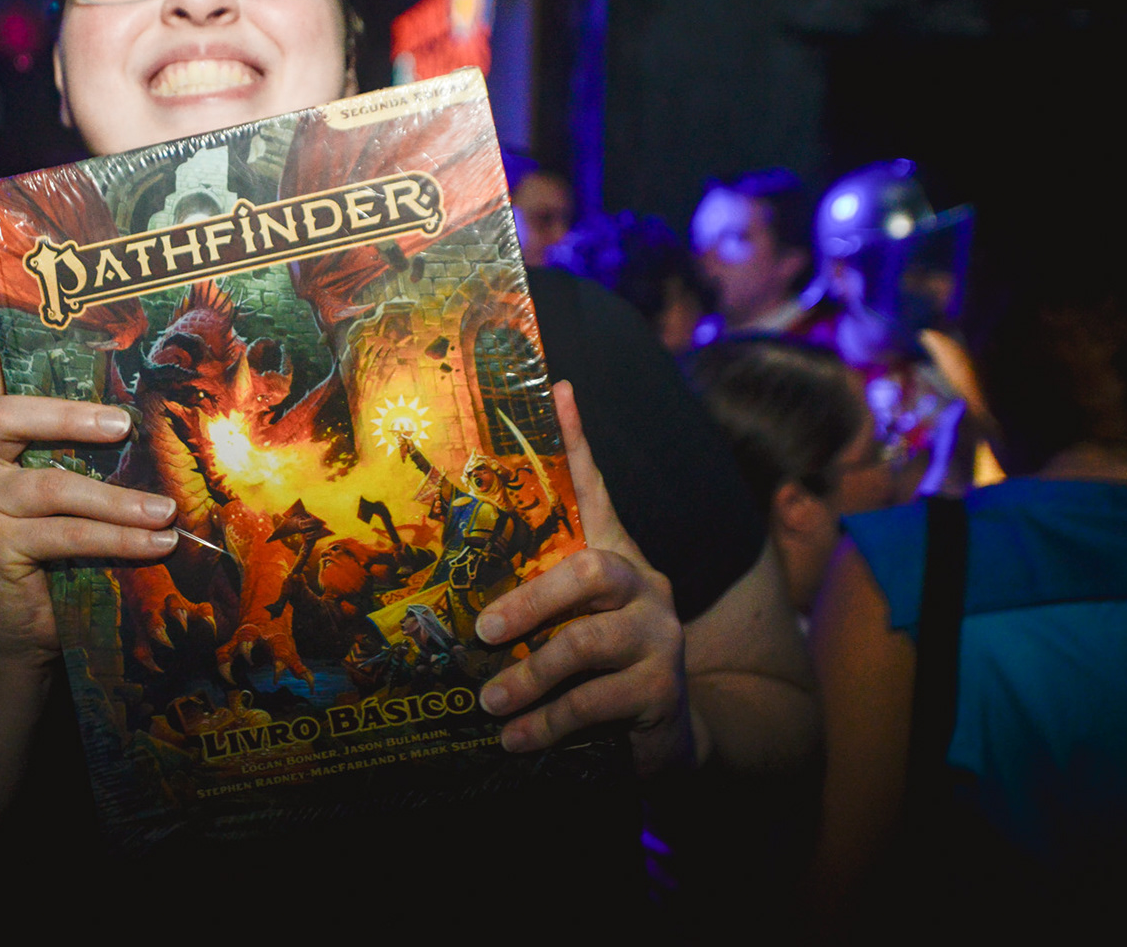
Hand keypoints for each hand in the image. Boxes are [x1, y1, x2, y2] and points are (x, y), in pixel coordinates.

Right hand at [0, 256, 178, 666]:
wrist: (17, 638)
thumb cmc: (52, 556)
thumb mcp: (62, 496)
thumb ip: (78, 454)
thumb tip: (145, 414)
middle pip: (6, 414)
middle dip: (68, 414)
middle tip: (123, 423)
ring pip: (51, 485)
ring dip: (118, 497)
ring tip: (167, 510)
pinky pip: (67, 535)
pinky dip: (119, 539)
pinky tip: (158, 543)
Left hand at [472, 381, 691, 774]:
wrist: (669, 735)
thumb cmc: (602, 668)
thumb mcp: (571, 625)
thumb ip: (535, 596)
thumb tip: (457, 581)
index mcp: (617, 559)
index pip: (597, 491)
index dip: (578, 442)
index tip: (558, 387)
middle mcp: (645, 587)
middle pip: (590, 571)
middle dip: (531, 601)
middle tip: (484, 632)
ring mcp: (660, 638)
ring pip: (587, 645)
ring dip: (530, 677)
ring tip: (489, 702)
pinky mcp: (661, 691)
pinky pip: (596, 703)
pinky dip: (548, 724)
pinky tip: (516, 740)